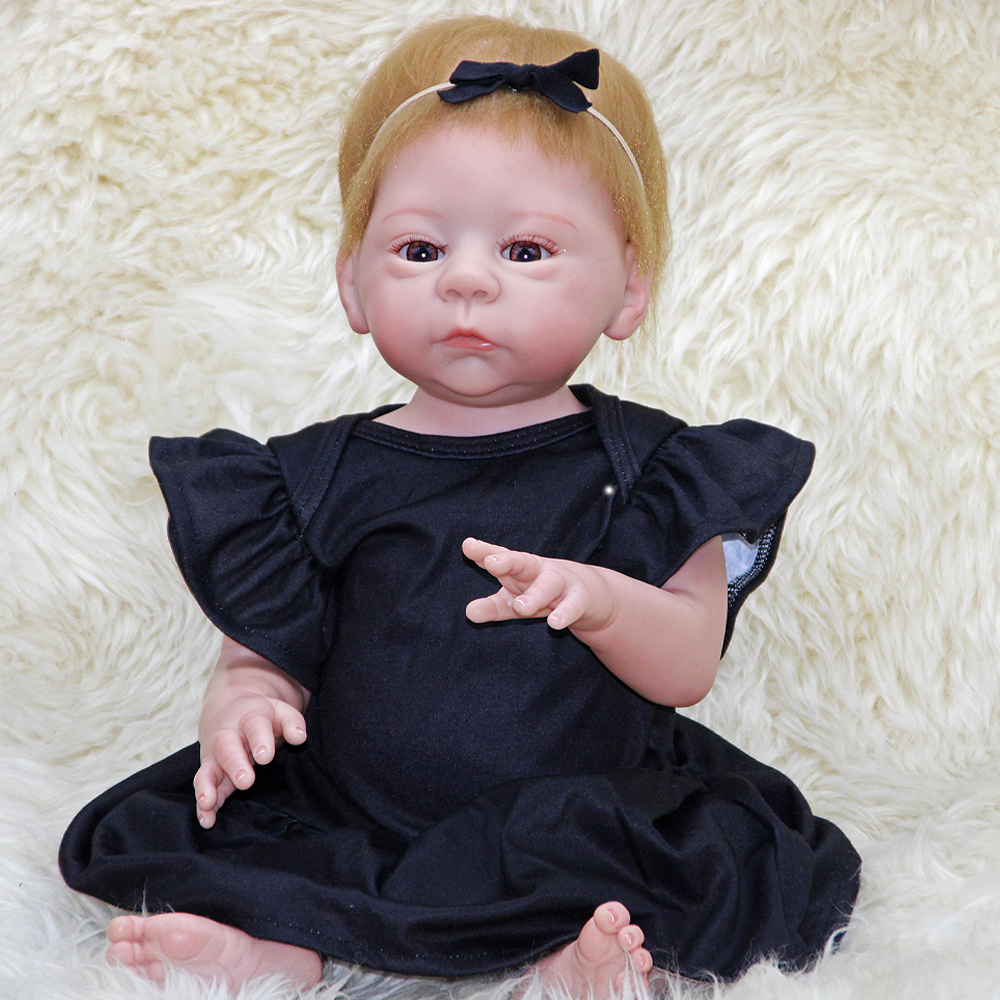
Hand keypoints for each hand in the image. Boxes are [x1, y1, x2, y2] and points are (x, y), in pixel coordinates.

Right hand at [193, 639, 308, 828]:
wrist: (230, 708)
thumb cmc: (262, 716)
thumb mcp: (280, 712)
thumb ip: (292, 723)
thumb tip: (300, 737)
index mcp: (250, 718)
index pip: (255, 727)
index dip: (260, 741)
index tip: (266, 757)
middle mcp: (228, 737)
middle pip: (228, 749)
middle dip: (235, 765)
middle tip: (245, 781)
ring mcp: (216, 756)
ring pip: (208, 770)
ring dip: (207, 787)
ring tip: (208, 803)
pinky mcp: (211, 774)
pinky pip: (204, 788)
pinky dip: (203, 805)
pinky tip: (207, 820)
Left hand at [462, 537, 616, 633]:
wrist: (590, 596)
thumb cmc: (542, 594)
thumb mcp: (514, 601)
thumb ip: (491, 606)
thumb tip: (469, 613)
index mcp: (520, 568)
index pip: (501, 558)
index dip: (484, 552)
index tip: (468, 546)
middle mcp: (539, 570)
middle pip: (523, 562)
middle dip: (507, 561)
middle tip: (491, 564)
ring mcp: (562, 583)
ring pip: (548, 586)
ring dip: (535, 595)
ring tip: (521, 607)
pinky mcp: (580, 600)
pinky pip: (572, 605)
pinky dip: (565, 614)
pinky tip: (555, 623)